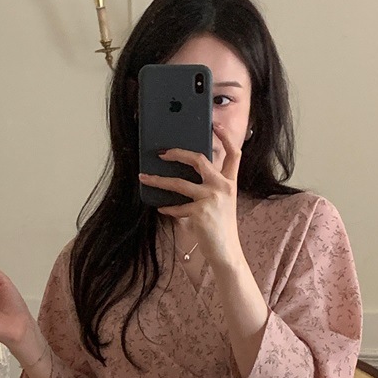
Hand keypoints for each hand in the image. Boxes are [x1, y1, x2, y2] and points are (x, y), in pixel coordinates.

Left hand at [137, 129, 243, 268]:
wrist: (226, 253)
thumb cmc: (221, 228)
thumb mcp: (222, 203)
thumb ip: (210, 187)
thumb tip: (185, 175)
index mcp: (230, 183)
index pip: (234, 154)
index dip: (225, 137)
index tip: (213, 124)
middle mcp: (222, 187)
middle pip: (199, 159)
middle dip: (178, 153)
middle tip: (162, 153)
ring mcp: (211, 199)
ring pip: (178, 183)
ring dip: (158, 180)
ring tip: (144, 178)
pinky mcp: (199, 212)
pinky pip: (176, 207)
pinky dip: (167, 208)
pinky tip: (161, 208)